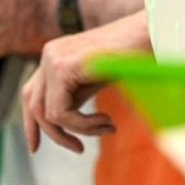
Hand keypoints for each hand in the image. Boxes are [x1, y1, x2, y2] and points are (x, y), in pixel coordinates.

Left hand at [22, 10, 150, 152]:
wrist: (154, 35)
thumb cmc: (133, 56)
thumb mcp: (94, 79)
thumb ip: (74, 95)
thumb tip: (58, 125)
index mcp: (54, 55)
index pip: (30, 94)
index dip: (31, 124)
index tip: (35, 148)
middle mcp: (49, 54)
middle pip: (33, 106)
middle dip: (54, 134)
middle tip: (79, 149)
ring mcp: (53, 59)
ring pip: (49, 115)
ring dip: (79, 130)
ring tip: (107, 128)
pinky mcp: (62, 68)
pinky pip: (61, 113)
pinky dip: (84, 125)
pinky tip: (108, 121)